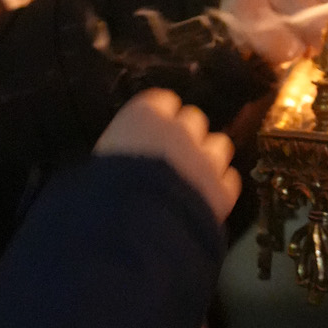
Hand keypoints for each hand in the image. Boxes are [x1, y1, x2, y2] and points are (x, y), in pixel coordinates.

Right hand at [94, 90, 239, 224]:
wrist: (135, 226)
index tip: (150, 132)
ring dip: (207, 158)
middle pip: (193, 120)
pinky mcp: (223, 189)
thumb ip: (118, 152)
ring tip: (192, 179)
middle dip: (185, 135)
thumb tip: (119, 159)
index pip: (161, 101)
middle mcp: (179, 129)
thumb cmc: (101, 191)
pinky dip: (219, 187)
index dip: (158, 117)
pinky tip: (206, 201)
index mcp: (144, 116)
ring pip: (219, 145)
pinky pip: (229, 180)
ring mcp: (206, 158)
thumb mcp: (98, 163)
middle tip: (170, 158)